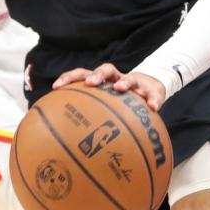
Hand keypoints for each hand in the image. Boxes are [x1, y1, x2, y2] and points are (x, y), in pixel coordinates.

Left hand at [52, 62, 166, 111]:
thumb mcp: (105, 108)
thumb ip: (88, 118)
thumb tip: (64, 140)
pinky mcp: (150, 91)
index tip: (56, 86)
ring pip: (129, 78)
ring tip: (120, 88)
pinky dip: (153, 100)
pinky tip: (153, 108)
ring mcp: (134, 83)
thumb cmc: (120, 104)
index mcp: (101, 82)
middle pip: (105, 69)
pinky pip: (152, 95)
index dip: (69, 78)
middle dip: (97, 75)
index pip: (82, 74)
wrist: (149, 91)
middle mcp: (116, 79)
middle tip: (90, 83)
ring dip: (124, 82)